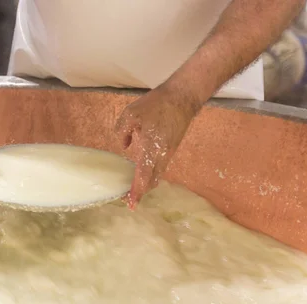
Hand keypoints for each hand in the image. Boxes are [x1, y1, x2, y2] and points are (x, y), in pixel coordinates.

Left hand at [115, 86, 199, 208]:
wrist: (183, 97)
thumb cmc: (156, 104)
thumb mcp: (130, 115)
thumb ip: (122, 132)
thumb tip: (124, 146)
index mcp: (151, 149)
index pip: (143, 176)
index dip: (136, 191)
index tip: (130, 204)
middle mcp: (162, 155)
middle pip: (152, 181)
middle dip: (140, 191)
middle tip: (127, 197)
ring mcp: (169, 152)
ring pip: (157, 175)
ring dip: (146, 183)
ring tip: (133, 188)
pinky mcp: (172, 148)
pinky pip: (161, 167)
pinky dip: (151, 174)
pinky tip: (143, 172)